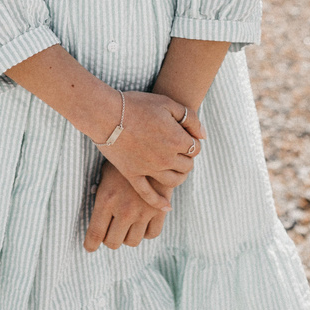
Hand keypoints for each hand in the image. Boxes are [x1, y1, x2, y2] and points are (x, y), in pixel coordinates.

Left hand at [83, 160, 173, 251]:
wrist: (152, 144)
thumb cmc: (124, 155)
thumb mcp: (107, 172)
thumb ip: (103, 195)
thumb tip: (97, 214)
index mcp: (106, 199)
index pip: (95, 234)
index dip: (91, 244)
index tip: (90, 247)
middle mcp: (124, 210)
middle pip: (113, 243)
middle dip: (110, 239)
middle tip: (110, 231)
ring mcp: (143, 212)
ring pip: (132, 241)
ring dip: (128, 236)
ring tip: (127, 225)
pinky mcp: (159, 210)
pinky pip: (152, 234)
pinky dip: (146, 231)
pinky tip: (143, 221)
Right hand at [97, 91, 204, 210]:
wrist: (106, 114)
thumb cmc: (136, 105)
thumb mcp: (167, 103)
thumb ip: (190, 118)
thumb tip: (203, 135)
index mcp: (177, 140)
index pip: (195, 148)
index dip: (192, 141)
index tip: (184, 136)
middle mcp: (167, 158)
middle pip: (187, 166)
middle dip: (186, 158)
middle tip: (178, 150)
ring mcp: (150, 169)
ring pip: (174, 181)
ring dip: (178, 176)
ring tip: (175, 169)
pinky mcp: (134, 175)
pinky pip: (149, 195)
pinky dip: (160, 203)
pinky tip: (167, 206)